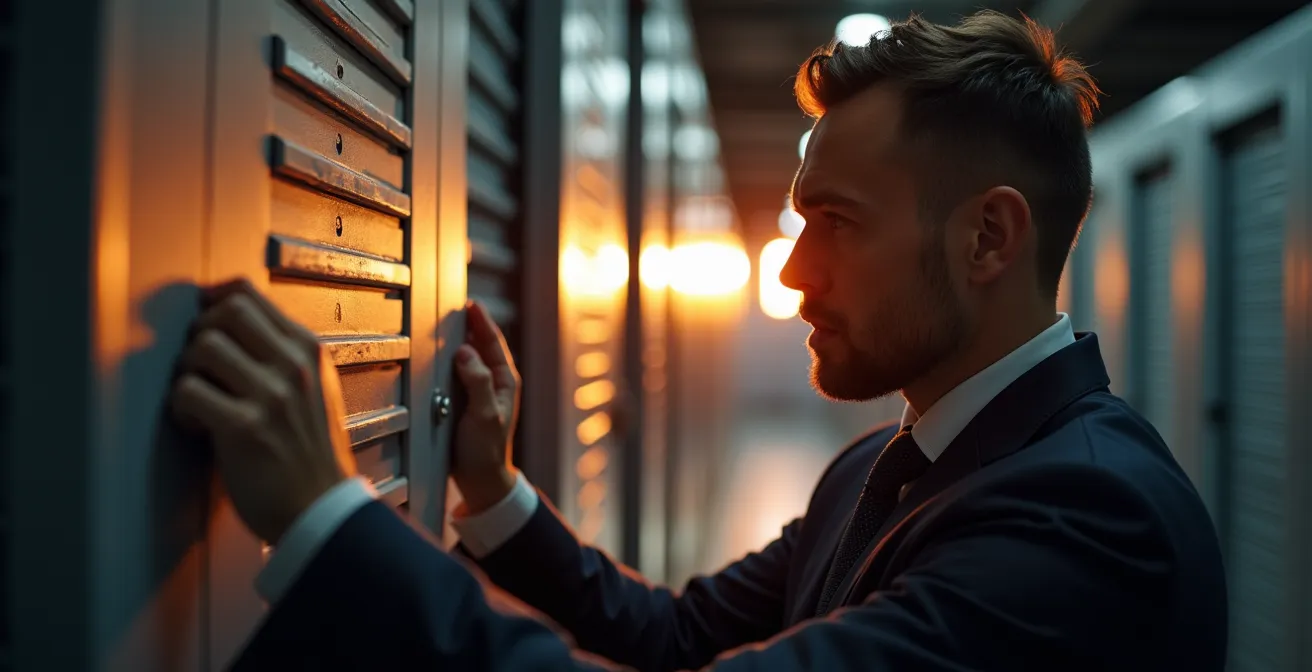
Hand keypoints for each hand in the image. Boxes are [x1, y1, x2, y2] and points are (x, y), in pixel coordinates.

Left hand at [171, 279, 355, 543]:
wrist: (323, 509)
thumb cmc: (313, 456)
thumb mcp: (317, 390)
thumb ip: (284, 356)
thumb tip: (232, 325)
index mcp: (310, 351)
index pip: (250, 294)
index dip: (214, 301)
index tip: (204, 319)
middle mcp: (294, 366)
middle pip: (226, 310)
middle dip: (200, 333)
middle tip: (199, 364)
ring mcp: (272, 396)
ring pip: (203, 346)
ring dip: (187, 371)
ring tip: (198, 397)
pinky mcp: (246, 427)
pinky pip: (189, 391)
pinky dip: (182, 408)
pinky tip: (196, 424)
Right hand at [451, 301, 520, 513]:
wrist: (479, 480)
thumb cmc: (485, 451)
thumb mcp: (484, 415)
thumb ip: (477, 382)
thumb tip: (465, 352)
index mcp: (505, 382)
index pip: (493, 343)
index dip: (481, 322)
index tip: (469, 304)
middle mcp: (494, 382)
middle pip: (481, 346)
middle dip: (468, 326)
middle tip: (452, 307)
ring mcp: (479, 391)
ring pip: (468, 358)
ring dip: (457, 342)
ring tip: (443, 325)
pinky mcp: (465, 401)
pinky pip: (457, 373)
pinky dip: (448, 361)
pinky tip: (437, 356)